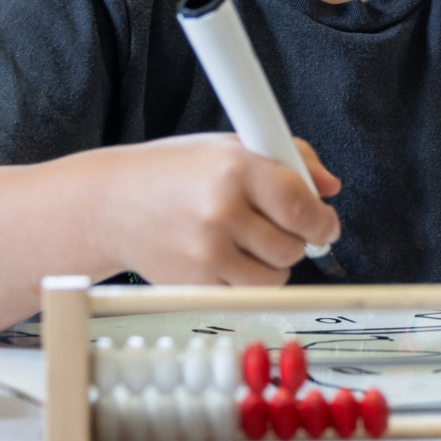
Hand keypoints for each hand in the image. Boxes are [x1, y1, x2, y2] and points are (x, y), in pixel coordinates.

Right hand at [71, 133, 342, 284]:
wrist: (111, 203)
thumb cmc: (174, 172)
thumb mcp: (230, 147)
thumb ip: (290, 158)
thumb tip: (329, 186)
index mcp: (235, 168)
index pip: (302, 204)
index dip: (322, 219)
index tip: (325, 223)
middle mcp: (221, 210)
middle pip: (293, 245)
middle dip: (296, 239)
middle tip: (276, 227)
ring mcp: (206, 251)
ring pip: (275, 275)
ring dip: (273, 263)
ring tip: (248, 241)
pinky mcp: (194, 283)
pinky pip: (247, 294)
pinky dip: (247, 281)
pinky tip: (227, 257)